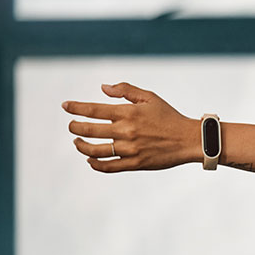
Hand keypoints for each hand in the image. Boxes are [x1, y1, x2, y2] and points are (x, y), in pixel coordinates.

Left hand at [62, 82, 197, 171]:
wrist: (189, 140)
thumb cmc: (169, 117)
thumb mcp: (150, 98)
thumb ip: (126, 90)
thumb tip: (103, 88)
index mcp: (128, 113)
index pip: (93, 109)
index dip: (76, 107)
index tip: (65, 106)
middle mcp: (126, 131)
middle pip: (88, 130)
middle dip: (75, 127)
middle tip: (72, 126)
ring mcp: (130, 149)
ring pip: (94, 150)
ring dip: (81, 146)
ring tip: (77, 142)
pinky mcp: (135, 163)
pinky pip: (108, 166)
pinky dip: (95, 164)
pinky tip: (90, 159)